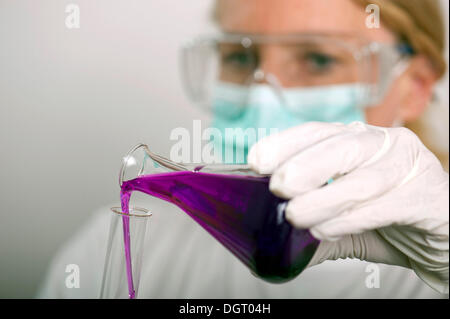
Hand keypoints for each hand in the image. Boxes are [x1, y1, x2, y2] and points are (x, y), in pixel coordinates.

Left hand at [248, 121, 448, 292]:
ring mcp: (410, 166)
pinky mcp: (430, 194)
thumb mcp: (344, 218)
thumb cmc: (389, 219)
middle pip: (342, 146)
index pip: (318, 133)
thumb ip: (315, 221)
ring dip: (324, 199)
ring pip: (362, 178)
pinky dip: (352, 220)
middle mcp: (384, 145)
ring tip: (296, 216)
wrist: (442, 238)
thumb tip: (273, 234)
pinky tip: (327, 230)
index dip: (285, 143)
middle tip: (277, 186)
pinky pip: (386, 205)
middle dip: (305, 165)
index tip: (257, 160)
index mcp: (359, 142)